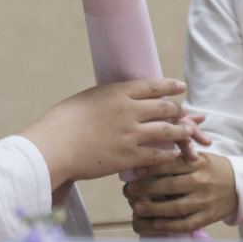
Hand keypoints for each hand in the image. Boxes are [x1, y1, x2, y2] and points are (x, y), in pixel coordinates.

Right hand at [21, 78, 197, 189]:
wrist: (55, 146)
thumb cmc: (62, 122)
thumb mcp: (86, 100)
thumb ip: (106, 99)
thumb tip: (114, 99)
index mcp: (117, 92)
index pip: (153, 85)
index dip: (170, 86)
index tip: (180, 86)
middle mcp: (129, 110)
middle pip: (165, 107)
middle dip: (178, 110)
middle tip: (184, 112)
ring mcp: (131, 134)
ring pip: (168, 131)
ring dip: (180, 132)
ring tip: (187, 133)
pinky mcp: (130, 155)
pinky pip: (158, 154)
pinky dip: (169, 154)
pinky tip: (174, 155)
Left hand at [125, 152, 236, 234]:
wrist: (242, 186)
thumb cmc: (215, 170)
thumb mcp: (201, 157)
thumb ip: (180, 159)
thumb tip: (149, 159)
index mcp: (199, 164)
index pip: (170, 165)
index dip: (150, 168)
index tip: (134, 172)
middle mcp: (202, 182)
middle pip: (169, 186)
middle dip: (146, 189)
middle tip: (130, 190)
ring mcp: (205, 201)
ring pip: (176, 207)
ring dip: (154, 209)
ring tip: (137, 208)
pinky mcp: (208, 217)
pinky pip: (187, 224)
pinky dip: (170, 226)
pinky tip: (156, 224)